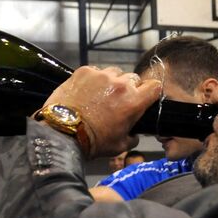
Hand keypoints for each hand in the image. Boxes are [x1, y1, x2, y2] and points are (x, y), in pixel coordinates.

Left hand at [42, 66, 161, 158]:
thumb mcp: (120, 146)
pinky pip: (96, 71)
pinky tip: (87, 91)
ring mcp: (102, 75)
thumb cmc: (93, 142)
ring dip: (112, 81)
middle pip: (133, 79)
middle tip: (118, 100)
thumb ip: (134, 137)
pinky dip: (94, 79)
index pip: (154, 86)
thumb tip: (135, 133)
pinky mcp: (84, 71)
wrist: (62, 133)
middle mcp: (121, 84)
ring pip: (115, 72)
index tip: (144, 96)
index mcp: (134, 101)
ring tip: (101, 94)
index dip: (150, 91)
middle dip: (129, 88)